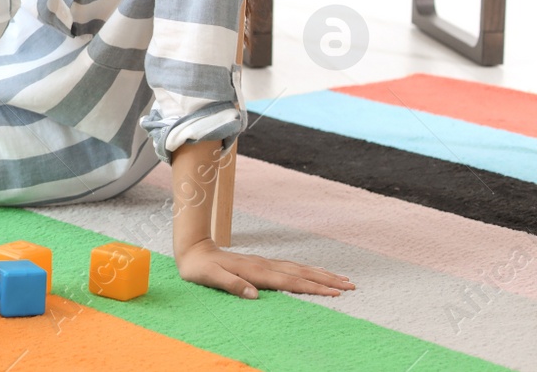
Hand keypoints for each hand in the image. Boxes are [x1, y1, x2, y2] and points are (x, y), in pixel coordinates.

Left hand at [174, 238, 354, 298]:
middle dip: (326, 280)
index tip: (335, 293)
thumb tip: (254, 295)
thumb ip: (232, 285)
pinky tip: (314, 274)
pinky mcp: (261, 264)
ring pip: (298, 269)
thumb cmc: (200, 268)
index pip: (290, 282)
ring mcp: (264, 263)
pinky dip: (306, 271)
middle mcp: (264, 265)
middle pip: (301, 273)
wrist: (192, 249)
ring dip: (320, 274)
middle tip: (351, 285)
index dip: (313, 288)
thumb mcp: (210, 278)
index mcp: (255, 272)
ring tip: (342, 279)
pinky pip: (290, 268)